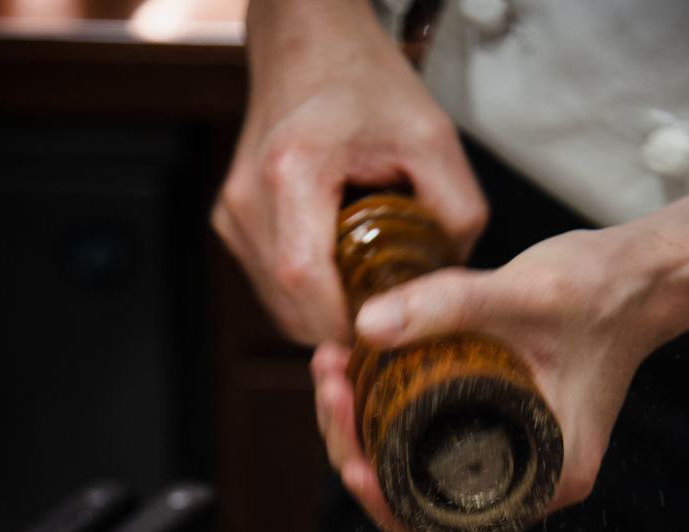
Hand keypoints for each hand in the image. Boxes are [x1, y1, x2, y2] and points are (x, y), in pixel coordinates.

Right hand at [212, 0, 486, 344]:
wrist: (308, 42)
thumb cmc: (363, 82)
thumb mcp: (432, 139)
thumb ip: (457, 213)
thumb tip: (454, 283)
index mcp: (292, 172)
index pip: (305, 280)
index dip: (344, 322)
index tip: (386, 332)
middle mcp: (249, 199)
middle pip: (289, 306)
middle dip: (341, 328)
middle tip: (390, 321)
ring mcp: (233, 215)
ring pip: (278, 306)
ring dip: (323, 316)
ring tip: (367, 293)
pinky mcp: (231, 224)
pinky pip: (270, 288)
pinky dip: (307, 298)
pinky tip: (340, 276)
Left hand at [313, 222, 686, 531]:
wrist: (639, 276)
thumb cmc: (603, 292)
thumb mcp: (522, 291)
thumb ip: (445, 304)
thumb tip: (367, 327)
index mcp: (549, 473)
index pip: (451, 529)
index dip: (390, 507)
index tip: (353, 462)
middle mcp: (532, 480)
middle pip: (423, 507)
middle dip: (363, 456)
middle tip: (333, 392)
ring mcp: (515, 459)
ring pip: (421, 478)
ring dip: (370, 439)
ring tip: (336, 378)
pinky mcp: (500, 432)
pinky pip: (432, 451)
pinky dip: (392, 425)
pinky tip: (363, 380)